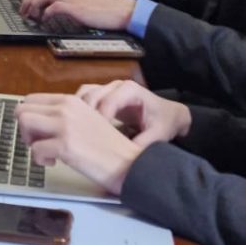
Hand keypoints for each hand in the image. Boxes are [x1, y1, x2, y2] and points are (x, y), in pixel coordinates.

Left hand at [15, 93, 142, 195]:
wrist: (129, 162)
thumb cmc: (108, 146)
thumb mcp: (85, 119)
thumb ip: (64, 116)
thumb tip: (37, 121)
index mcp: (70, 101)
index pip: (31, 99)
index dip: (29, 117)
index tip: (39, 131)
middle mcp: (65, 108)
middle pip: (22, 110)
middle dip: (25, 129)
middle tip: (38, 143)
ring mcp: (64, 126)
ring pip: (24, 123)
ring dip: (29, 141)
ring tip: (45, 152)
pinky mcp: (65, 145)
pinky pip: (35, 150)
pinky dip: (40, 159)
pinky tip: (54, 162)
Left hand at [17, 0, 135, 30]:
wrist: (121, 10)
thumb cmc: (107, 9)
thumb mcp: (87, 2)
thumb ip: (73, 3)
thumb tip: (60, 13)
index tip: (28, 4)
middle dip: (27, 1)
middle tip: (23, 12)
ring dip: (32, 7)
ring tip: (29, 16)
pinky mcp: (73, 6)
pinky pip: (52, 8)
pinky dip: (45, 15)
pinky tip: (45, 21)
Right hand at [76, 79, 191, 146]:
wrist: (168, 114)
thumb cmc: (163, 122)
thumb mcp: (158, 135)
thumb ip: (143, 144)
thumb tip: (126, 159)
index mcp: (130, 90)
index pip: (108, 102)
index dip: (100, 119)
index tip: (96, 139)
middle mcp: (116, 86)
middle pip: (92, 96)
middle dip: (85, 116)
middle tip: (82, 137)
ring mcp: (108, 88)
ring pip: (84, 94)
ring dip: (78, 111)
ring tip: (77, 132)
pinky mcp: (102, 95)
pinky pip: (84, 98)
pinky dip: (78, 110)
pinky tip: (77, 126)